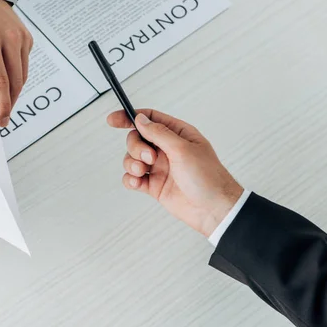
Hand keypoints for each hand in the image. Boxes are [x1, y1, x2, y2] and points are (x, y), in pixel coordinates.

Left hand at [0, 0, 33, 126]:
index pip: (0, 83)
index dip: (2, 106)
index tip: (1, 120)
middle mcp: (9, 39)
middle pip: (15, 83)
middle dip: (8, 103)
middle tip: (1, 115)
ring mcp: (21, 38)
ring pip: (22, 76)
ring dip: (13, 91)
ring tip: (0, 96)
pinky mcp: (27, 38)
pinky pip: (24, 65)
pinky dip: (16, 75)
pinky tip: (4, 72)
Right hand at [107, 109, 243, 236]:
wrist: (213, 210)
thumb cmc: (208, 178)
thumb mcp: (183, 149)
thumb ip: (159, 132)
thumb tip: (140, 119)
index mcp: (177, 134)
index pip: (149, 119)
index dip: (129, 117)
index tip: (113, 120)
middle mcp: (167, 149)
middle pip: (137, 139)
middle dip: (136, 148)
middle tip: (149, 159)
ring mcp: (160, 167)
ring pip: (132, 158)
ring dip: (132, 164)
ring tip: (143, 172)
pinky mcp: (154, 185)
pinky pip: (133, 178)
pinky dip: (130, 179)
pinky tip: (138, 182)